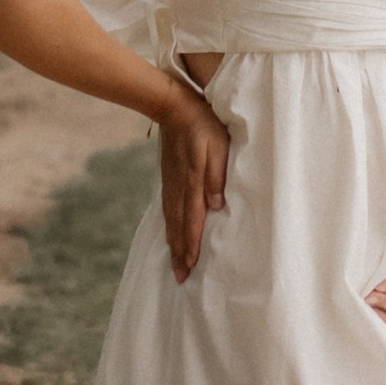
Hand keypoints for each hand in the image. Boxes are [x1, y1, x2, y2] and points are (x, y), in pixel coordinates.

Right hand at [158, 83, 230, 280]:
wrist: (173, 106)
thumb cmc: (203, 125)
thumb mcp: (218, 146)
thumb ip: (217, 176)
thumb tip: (216, 205)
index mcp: (192, 182)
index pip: (192, 221)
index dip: (191, 245)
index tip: (190, 267)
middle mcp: (179, 187)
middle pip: (178, 226)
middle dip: (180, 253)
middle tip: (179, 278)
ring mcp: (171, 183)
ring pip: (171, 220)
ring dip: (173, 243)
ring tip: (175, 263)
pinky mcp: (169, 178)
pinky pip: (168, 209)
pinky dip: (169, 226)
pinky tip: (170, 233)